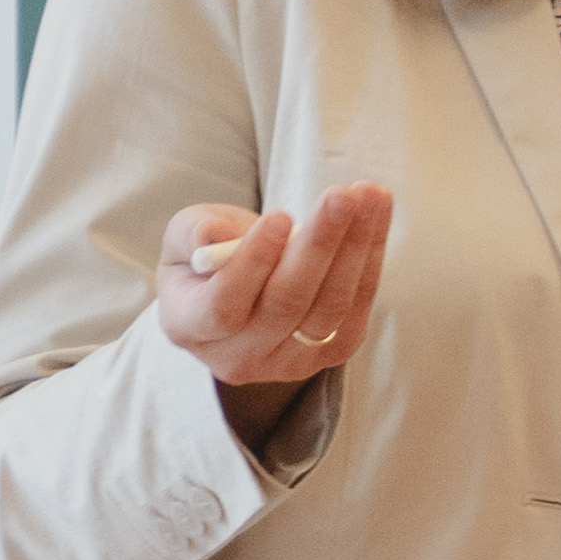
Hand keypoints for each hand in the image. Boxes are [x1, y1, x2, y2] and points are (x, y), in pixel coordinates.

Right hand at [157, 184, 394, 386]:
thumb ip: (191, 233)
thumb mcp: (183, 235)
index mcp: (189, 326)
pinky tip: (376, 214)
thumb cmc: (206, 255)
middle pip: (286, 305)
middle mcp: (238, 357)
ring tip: (368, 196)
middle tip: (341, 196)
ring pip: (329, 308)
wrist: (239, 287)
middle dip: (319, 245)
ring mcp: (287, 363)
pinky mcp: (328, 354)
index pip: (222, 307)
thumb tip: (211, 236)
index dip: (252, 263)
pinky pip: (356, 308)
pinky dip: (370, 258)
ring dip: (355, 248)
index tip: (278, 215)